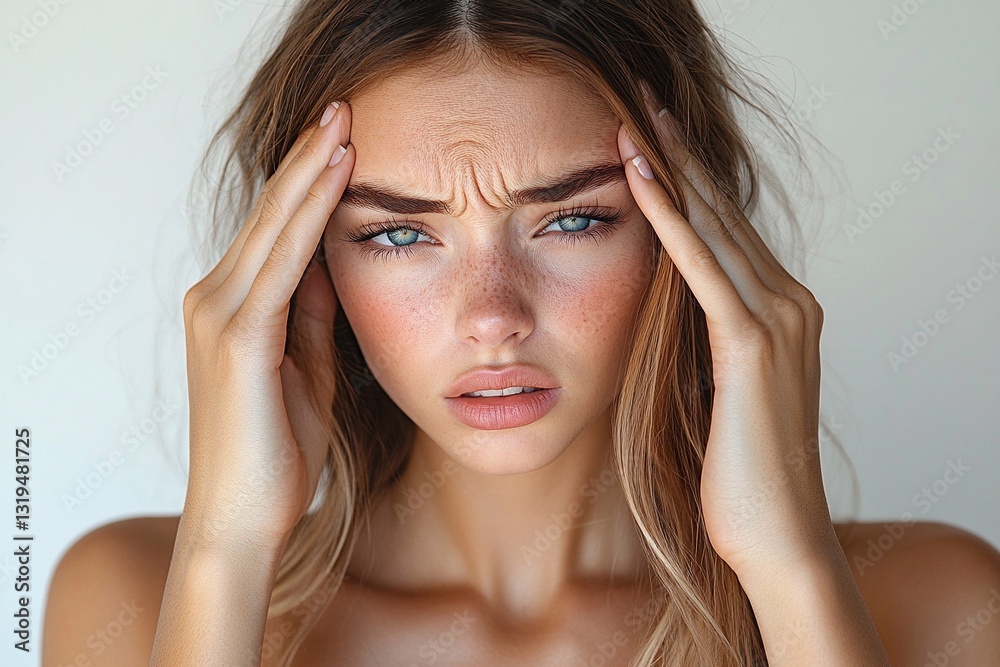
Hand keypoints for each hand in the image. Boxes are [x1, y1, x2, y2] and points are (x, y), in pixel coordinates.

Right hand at [180, 101, 353, 551]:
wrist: (244, 519)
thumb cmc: (276, 453)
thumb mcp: (307, 369)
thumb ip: (313, 317)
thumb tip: (334, 268)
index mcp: (233, 307)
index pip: (275, 230)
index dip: (306, 182)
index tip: (342, 141)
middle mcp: (215, 299)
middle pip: (271, 215)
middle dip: (309, 159)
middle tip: (344, 108)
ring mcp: (220, 315)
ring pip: (274, 227)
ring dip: (311, 173)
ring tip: (344, 125)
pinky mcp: (238, 337)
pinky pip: (283, 263)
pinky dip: (310, 217)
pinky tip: (337, 179)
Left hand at [616, 84, 834, 574]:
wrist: (775, 537)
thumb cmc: (735, 473)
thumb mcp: (711, 389)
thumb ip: (699, 342)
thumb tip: (663, 313)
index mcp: (780, 312)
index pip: (726, 231)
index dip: (686, 183)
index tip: (646, 141)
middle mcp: (790, 303)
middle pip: (724, 213)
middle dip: (680, 157)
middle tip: (640, 105)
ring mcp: (779, 320)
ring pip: (716, 228)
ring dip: (671, 172)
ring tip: (632, 123)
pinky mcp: (753, 345)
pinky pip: (703, 268)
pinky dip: (671, 221)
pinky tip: (640, 182)